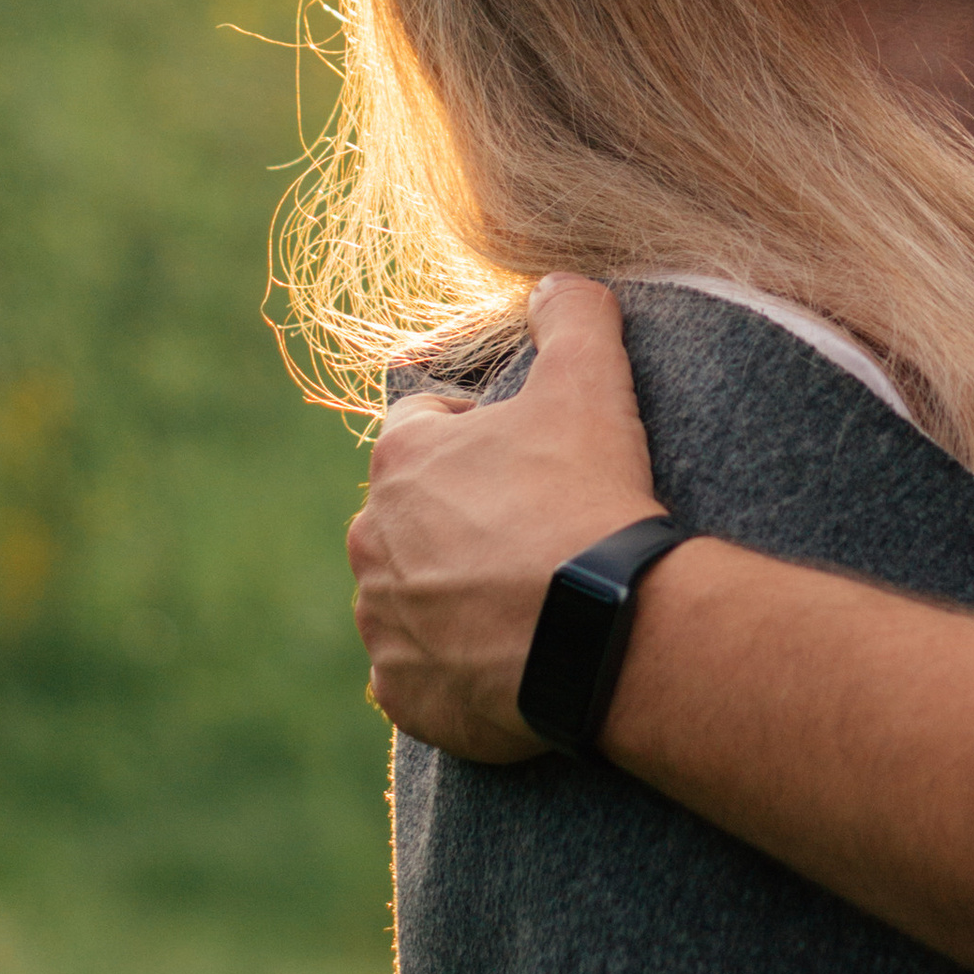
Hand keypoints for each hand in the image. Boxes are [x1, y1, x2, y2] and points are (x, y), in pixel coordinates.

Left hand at [346, 276, 662, 760]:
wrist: (601, 630)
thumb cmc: (586, 497)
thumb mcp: (591, 380)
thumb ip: (572, 314)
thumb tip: (554, 281)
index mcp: (402, 459)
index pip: (423, 424)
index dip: (478, 431)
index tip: (528, 454)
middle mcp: (371, 538)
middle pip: (410, 514)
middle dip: (460, 517)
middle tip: (534, 529)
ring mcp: (382, 621)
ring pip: (408, 594)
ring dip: (452, 591)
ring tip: (526, 598)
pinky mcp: (404, 692)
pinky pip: (417, 672)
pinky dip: (452, 664)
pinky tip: (509, 655)